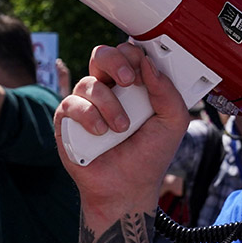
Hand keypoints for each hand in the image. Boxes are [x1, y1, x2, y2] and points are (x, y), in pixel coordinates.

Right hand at [54, 43, 187, 230]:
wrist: (128, 188)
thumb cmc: (150, 156)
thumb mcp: (173, 122)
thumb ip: (167, 91)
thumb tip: (148, 64)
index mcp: (132, 86)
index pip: (128, 54)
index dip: (134, 55)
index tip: (144, 70)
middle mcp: (108, 90)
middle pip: (102, 54)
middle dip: (116, 62)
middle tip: (129, 82)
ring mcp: (86, 104)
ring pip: (90, 83)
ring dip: (109, 105)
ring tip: (121, 128)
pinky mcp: (67, 120)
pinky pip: (72, 104)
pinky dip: (89, 117)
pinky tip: (101, 133)